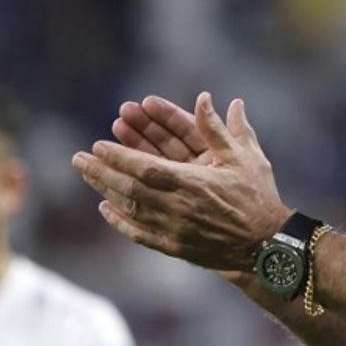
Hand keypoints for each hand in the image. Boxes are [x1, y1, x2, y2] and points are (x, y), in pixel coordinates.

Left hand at [73, 92, 292, 270]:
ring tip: (88, 175)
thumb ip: (220, 129)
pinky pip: (140, 234)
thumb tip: (206, 98)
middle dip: (101, 171)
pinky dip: (120, 221)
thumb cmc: (257, 197)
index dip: (119, 156)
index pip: (146, 167)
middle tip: (78, 159)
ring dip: (106, 190)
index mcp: (193, 183)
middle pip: (129, 188)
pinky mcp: (175, 247)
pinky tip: (105, 208)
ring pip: (131, 209)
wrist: (267, 246)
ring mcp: (174, 229)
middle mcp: (178, 207)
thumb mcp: (244, 157)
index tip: (98, 145)